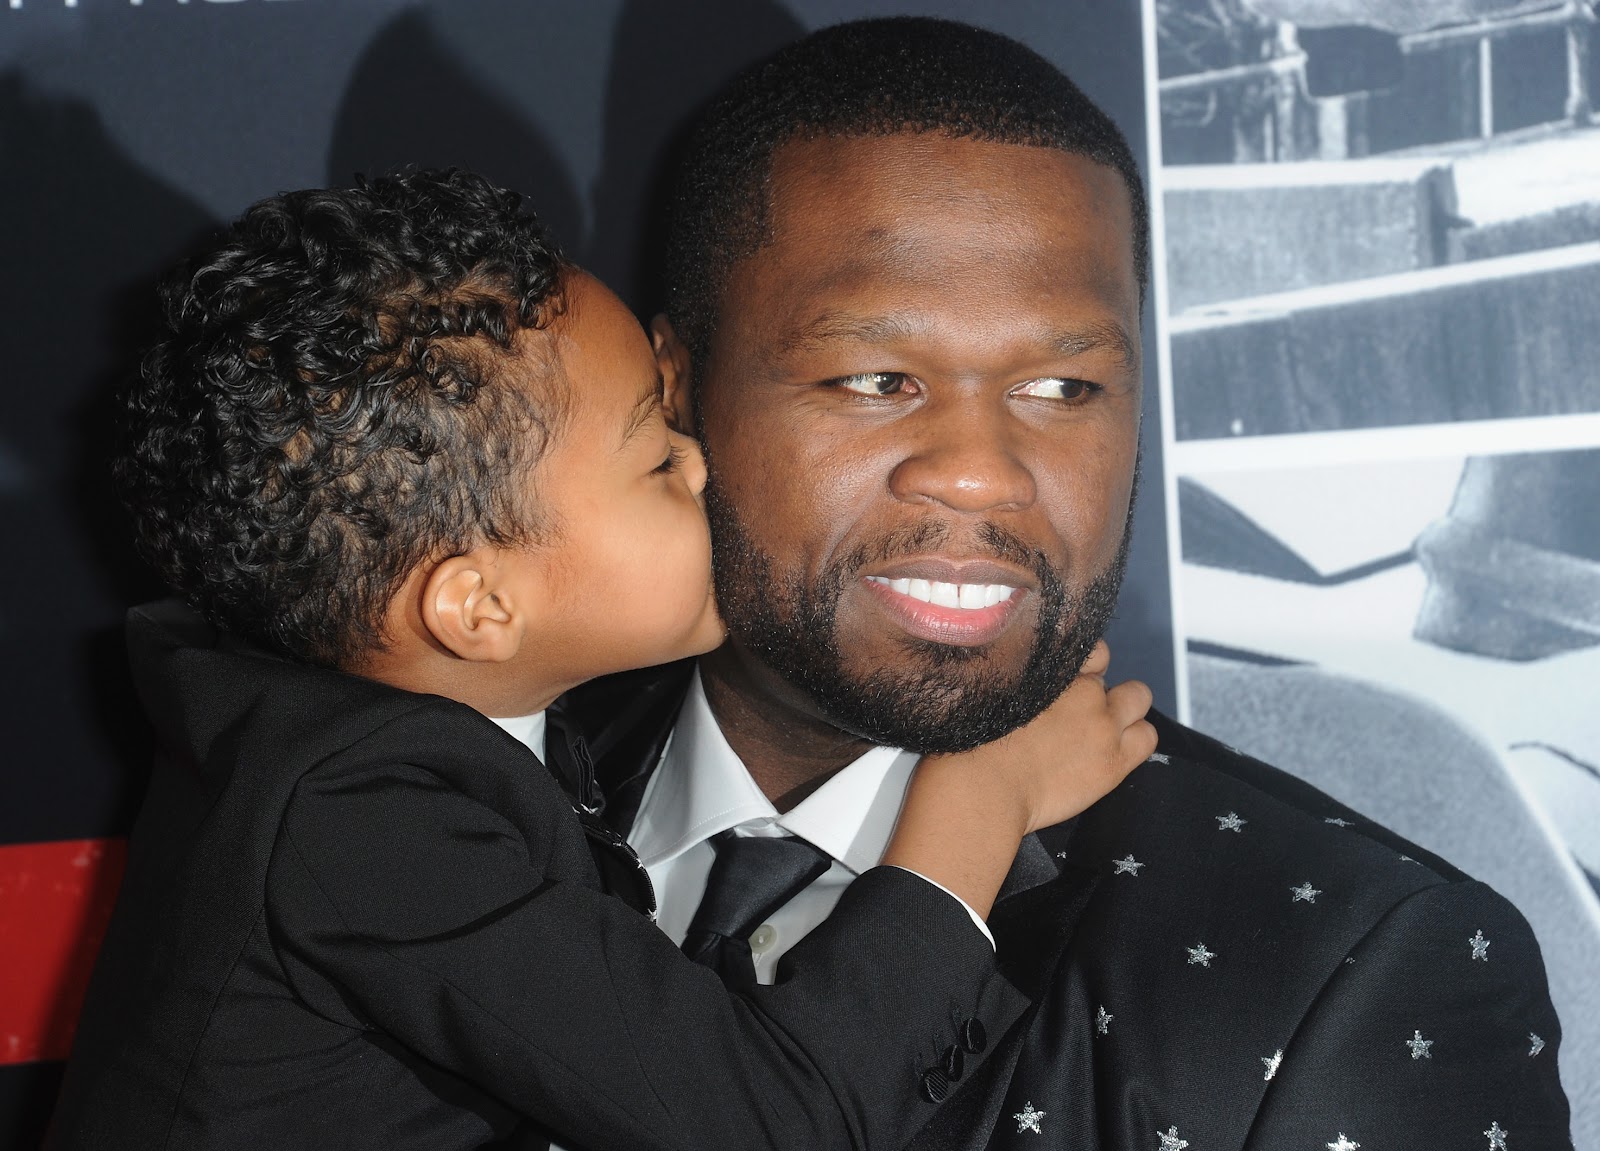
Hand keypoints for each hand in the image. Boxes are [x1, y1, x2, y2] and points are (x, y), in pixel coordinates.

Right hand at [883, 642, 1155, 919]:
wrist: (982, 788)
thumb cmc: (969, 744)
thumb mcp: (986, 690)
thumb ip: (1010, 676)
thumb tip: (1017, 676)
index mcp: (1051, 667)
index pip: (1085, 647)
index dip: (1078, 666)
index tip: (1065, 684)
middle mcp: (1082, 688)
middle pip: (1108, 671)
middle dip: (1096, 687)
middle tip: (1074, 714)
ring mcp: (1102, 724)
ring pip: (1138, 698)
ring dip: (1123, 710)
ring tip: (1099, 732)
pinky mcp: (1114, 761)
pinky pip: (1148, 737)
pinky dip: (1135, 739)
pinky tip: (1111, 753)